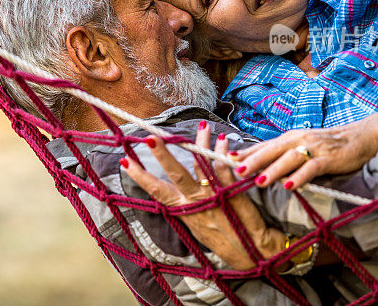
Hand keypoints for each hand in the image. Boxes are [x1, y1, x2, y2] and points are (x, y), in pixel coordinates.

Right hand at [122, 122, 284, 269]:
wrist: (252, 251)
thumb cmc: (221, 236)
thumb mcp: (196, 223)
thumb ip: (185, 204)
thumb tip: (169, 186)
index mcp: (183, 210)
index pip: (157, 190)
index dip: (140, 176)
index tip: (126, 161)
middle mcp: (196, 202)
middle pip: (176, 174)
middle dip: (162, 155)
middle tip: (150, 137)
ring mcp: (214, 196)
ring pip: (202, 165)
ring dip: (200, 143)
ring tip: (202, 126)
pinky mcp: (232, 193)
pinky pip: (224, 168)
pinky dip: (223, 152)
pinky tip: (223, 141)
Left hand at [230, 120, 377, 189]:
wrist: (361, 136)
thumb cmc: (328, 145)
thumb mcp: (302, 148)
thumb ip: (283, 156)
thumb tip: (260, 167)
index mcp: (288, 138)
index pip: (262, 146)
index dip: (244, 153)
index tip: (224, 159)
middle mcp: (297, 140)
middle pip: (270, 150)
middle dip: (252, 160)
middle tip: (234, 170)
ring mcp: (313, 148)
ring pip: (288, 159)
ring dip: (272, 170)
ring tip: (257, 181)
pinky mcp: (328, 158)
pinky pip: (311, 168)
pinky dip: (300, 177)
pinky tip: (289, 186)